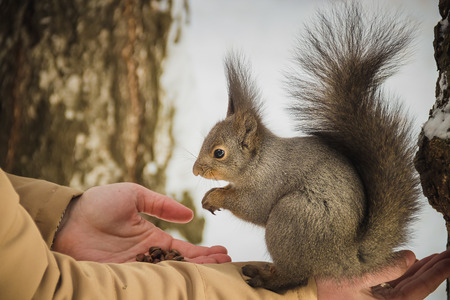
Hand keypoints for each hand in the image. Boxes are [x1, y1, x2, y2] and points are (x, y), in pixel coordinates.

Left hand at [52, 183, 230, 263]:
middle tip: (227, 263)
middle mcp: (148, 254)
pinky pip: (148, 280)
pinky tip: (184, 280)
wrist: (69, 217)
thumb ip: (161, 205)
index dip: (203, 251)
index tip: (223, 252)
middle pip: (182, 264)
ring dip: (193, 273)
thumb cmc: (100, 203)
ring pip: (170, 274)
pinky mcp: (121, 274)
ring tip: (215, 270)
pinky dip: (167, 281)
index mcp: (152, 236)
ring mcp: (136, 265)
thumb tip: (190, 214)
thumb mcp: (135, 195)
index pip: (184, 248)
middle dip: (205, 264)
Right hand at [317, 250, 449, 299]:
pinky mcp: (372, 291)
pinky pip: (396, 281)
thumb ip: (387, 269)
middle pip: (418, 285)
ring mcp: (380, 297)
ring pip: (408, 282)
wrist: (308, 291)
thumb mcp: (358, 276)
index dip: (438, 272)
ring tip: (438, 257)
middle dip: (435, 269)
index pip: (420, 287)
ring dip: (423, 269)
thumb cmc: (328, 288)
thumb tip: (411, 257)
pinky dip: (406, 271)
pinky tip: (414, 262)